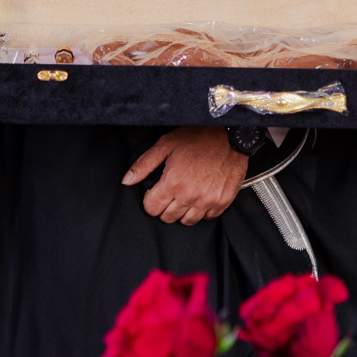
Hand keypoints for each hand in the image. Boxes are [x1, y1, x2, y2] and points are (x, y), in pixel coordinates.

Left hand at [123, 127, 248, 224]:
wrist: (230, 135)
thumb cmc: (198, 137)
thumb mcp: (166, 145)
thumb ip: (144, 164)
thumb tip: (126, 180)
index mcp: (173, 182)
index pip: (151, 208)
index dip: (150, 199)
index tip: (154, 191)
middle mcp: (190, 196)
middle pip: (167, 217)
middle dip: (164, 206)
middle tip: (170, 191)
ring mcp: (208, 201)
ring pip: (186, 221)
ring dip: (182, 211)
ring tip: (184, 194)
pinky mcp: (222, 202)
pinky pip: (206, 217)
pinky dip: (201, 210)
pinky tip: (200, 195)